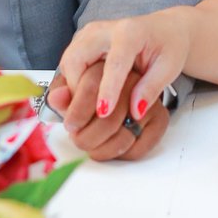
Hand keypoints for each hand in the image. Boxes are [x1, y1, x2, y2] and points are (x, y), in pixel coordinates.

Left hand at [46, 62, 169, 161]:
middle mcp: (133, 77)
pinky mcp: (161, 117)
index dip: (78, 109)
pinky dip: (123, 154)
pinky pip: (140, 146)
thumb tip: (56, 99)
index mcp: (109, 63)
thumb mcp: (77, 83)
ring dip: (102, 149)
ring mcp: (149, 99)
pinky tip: (111, 149)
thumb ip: (65, 91)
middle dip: (88, 135)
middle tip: (78, 139)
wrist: (137, 78)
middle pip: (108, 117)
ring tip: (91, 148)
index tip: (70, 125)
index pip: (92, 85)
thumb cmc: (99, 84)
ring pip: (123, 135)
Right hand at [54, 8, 190, 134]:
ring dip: (70, 89)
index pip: (114, 63)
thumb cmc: (168, 46)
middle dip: (76, 89)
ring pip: (67, 61)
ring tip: (81, 112)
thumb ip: (152, 88)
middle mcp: (103, 29)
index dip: (107, 89)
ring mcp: (89, 33)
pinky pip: (68, 63)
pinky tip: (79, 101)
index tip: (103, 113)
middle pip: (77, 58)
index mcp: (129, 32)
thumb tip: (135, 112)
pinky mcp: (82, 40)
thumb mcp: (169, 67)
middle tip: (84, 117)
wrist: (164, 28)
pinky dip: (70, 84)